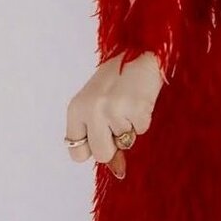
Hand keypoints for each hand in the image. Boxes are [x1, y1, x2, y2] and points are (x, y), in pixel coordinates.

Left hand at [65, 51, 164, 179]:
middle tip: (119, 117)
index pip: (76, 151)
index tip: (101, 134)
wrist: (141, 49)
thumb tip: (119, 172)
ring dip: (131, 126)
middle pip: (101, 154)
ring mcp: (113, 109)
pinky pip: (142, 129)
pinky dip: (144, 117)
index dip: (91, 148)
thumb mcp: (99, 103)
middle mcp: (91, 110)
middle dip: (114, 143)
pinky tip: (141, 97)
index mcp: (76, 108)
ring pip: (125, 142)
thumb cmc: (118, 77)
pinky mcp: (135, 108)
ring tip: (129, 100)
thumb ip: (99, 134)